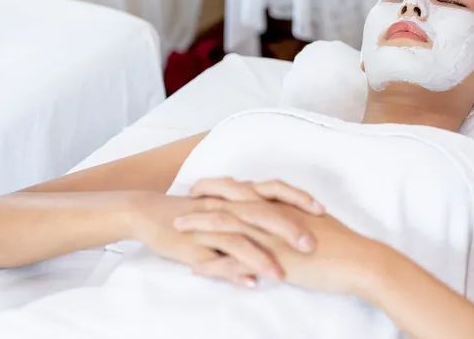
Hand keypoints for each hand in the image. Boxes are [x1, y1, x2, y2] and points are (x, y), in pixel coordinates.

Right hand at [129, 178, 323, 287]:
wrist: (150, 213)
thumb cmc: (195, 213)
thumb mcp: (228, 210)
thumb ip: (253, 214)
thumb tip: (282, 222)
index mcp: (239, 195)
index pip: (275, 190)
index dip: (298, 198)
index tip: (324, 210)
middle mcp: (229, 205)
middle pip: (263, 212)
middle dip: (289, 228)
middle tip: (312, 245)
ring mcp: (212, 224)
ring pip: (241, 236)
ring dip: (263, 256)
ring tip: (283, 275)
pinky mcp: (196, 242)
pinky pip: (217, 256)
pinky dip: (235, 269)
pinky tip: (251, 283)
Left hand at [176, 201, 387, 294]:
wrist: (358, 260)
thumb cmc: (341, 243)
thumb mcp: (312, 221)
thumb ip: (293, 216)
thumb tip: (285, 216)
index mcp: (281, 204)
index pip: (244, 189)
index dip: (221, 186)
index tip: (204, 186)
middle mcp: (271, 214)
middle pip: (229, 201)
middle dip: (202, 199)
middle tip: (182, 199)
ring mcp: (269, 236)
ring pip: (226, 225)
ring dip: (199, 226)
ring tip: (178, 228)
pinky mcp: (271, 259)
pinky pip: (235, 261)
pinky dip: (213, 265)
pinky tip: (196, 269)